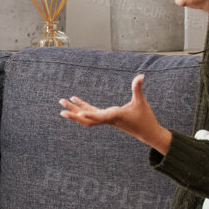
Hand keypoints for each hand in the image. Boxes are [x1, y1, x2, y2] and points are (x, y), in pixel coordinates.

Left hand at [58, 73, 172, 153]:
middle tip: (61, 106)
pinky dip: (82, 107)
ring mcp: (106, 120)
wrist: (147, 132)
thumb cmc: (144, 117)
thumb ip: (138, 89)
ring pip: (86, 117)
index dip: (91, 115)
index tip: (80, 113)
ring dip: (74, 111)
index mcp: (115, 116)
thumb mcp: (141, 102)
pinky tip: (74, 100)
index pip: (101, 116)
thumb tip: (141, 75)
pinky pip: (91, 113)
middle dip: (74, 113)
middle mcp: (108, 119)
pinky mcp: (106, 118)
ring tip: (62, 102)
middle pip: (87, 119)